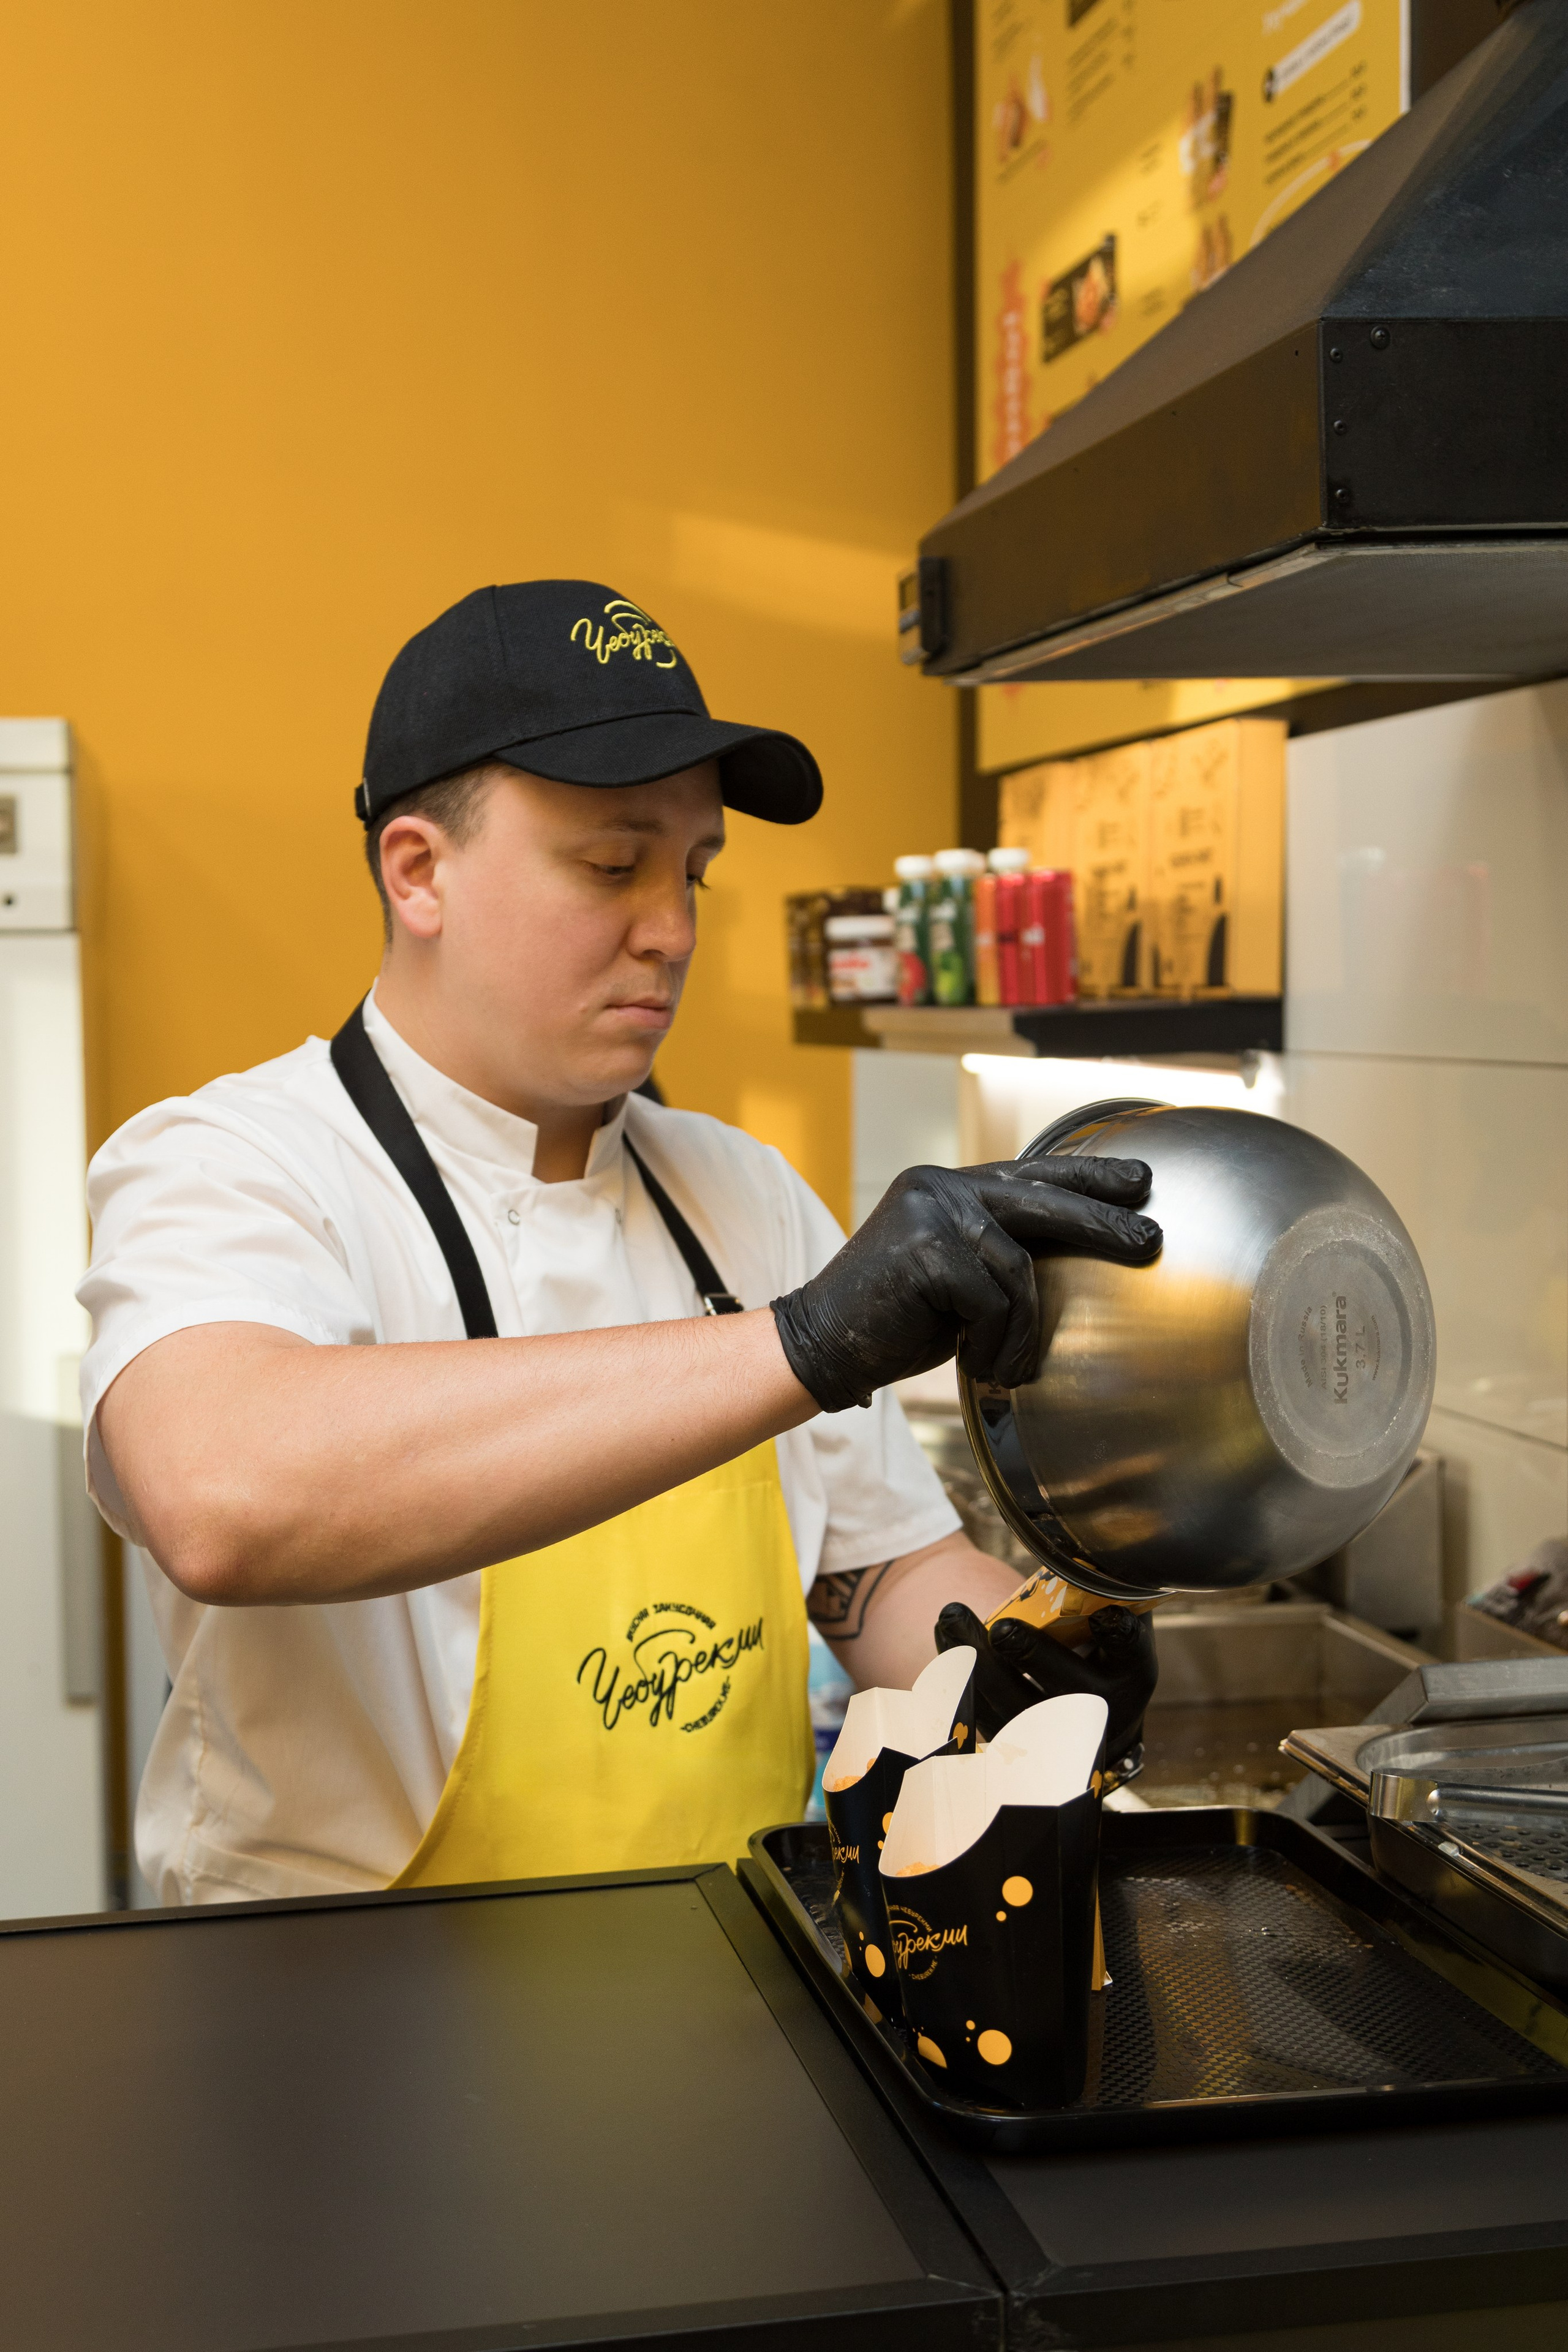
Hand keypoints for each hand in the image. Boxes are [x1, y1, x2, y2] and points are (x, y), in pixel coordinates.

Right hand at [770, 1158, 1158, 1413]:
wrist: (821, 1346)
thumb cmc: (896, 1323)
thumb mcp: (960, 1277)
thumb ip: (1001, 1253)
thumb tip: (1079, 1252)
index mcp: (948, 1186)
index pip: (1030, 1173)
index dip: (1087, 1177)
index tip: (1139, 1180)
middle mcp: (939, 1186)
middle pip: (1040, 1200)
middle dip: (1100, 1222)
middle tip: (1151, 1240)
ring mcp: (929, 1211)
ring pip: (1018, 1267)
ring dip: (1022, 1328)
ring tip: (1010, 1363)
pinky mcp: (924, 1249)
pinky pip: (993, 1299)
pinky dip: (996, 1341)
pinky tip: (980, 1363)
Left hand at [934, 1598, 1157, 1765]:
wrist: (1100, 1727)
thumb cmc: (1107, 1660)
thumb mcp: (1123, 1633)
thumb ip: (1115, 1594)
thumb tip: (1099, 1543)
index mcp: (1129, 1674)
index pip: (1128, 1649)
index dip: (1118, 1633)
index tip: (1100, 1615)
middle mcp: (1096, 1708)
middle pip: (1064, 1685)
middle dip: (1031, 1655)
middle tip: (1002, 1629)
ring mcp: (1054, 1732)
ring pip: (1010, 1701)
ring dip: (977, 1658)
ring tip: (952, 1616)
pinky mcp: (1015, 1739)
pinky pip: (979, 1710)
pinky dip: (958, 1673)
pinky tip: (945, 1636)